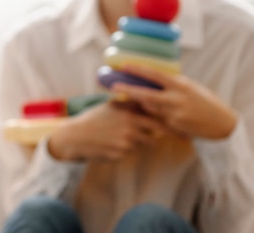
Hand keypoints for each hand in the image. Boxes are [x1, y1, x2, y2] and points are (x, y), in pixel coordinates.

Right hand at [47, 100, 166, 161]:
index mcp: (128, 111)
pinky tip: (114, 144)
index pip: (156, 114)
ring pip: (145, 142)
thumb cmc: (94, 119)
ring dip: (143, 140)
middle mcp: (130, 126)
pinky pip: (132, 151)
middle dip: (166, 132)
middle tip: (177, 134)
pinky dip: (127, 149)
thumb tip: (147, 100)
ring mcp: (126, 141)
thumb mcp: (111, 106)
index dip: (167, 117)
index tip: (176, 119)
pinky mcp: (122, 154)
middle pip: (157, 130)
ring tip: (127, 135)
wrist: (76, 136)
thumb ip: (129, 104)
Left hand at [111, 64, 237, 139]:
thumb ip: (171, 84)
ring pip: (149, 108)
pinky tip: (151, 114)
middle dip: (128, 90)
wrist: (221, 123)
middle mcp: (176, 99)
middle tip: (113, 87)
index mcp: (180, 84)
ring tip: (130, 99)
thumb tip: (152, 77)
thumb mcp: (189, 87)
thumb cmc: (204, 100)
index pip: (155, 74)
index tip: (124, 65)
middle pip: (146, 94)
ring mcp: (174, 114)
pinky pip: (157, 119)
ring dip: (140, 104)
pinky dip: (152, 115)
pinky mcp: (174, 126)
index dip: (138, 70)